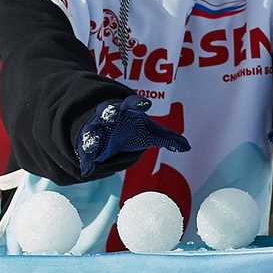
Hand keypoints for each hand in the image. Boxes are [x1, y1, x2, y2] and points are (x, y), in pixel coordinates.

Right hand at [73, 93, 190, 175]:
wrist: (108, 131)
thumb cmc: (131, 129)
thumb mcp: (150, 133)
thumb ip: (167, 138)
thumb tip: (187, 147)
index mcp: (125, 110)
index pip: (131, 103)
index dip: (138, 103)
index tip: (146, 104)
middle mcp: (108, 118)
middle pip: (107, 111)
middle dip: (108, 112)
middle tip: (111, 114)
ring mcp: (96, 130)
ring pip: (92, 129)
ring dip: (92, 135)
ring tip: (93, 141)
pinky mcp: (88, 145)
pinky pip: (85, 152)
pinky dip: (86, 160)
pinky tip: (87, 169)